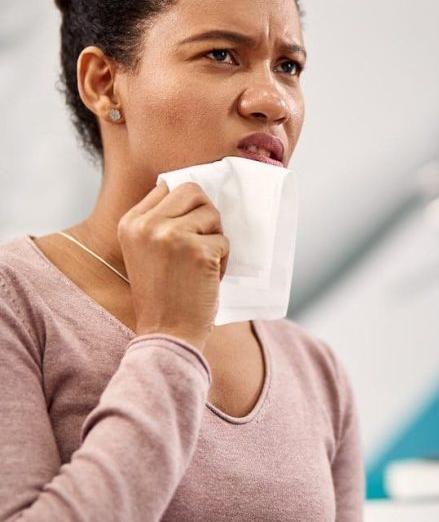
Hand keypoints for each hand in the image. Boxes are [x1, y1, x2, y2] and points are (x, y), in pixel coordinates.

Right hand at [117, 181, 229, 351]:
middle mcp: (147, 225)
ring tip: (201, 265)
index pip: (167, 187)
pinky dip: (223, 260)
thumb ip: (157, 222)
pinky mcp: (198, 251)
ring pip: (212, 214)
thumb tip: (192, 193)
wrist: (166, 334)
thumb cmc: (162, 295)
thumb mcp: (143, 252)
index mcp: (130, 223)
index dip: (185, 208)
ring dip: (215, 238)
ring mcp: (172, 236)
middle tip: (201, 243)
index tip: (185, 234)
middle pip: (192, 191)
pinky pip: (224, 241)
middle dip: (204, 215)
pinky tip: (207, 279)